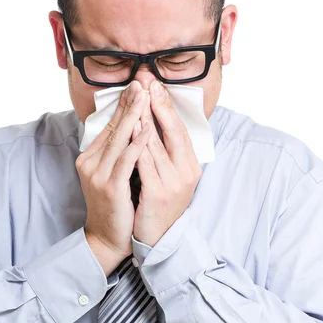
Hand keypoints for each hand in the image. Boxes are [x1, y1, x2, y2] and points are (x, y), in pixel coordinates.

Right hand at [76, 81, 152, 274]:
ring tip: (145, 97)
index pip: (109, 126)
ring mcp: (97, 175)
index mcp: (90, 158)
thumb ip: (117, 152)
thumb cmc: (117, 206)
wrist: (108, 239)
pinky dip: (137, 143)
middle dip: (129, 104)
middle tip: (141, 82)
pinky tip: (147, 129)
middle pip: (113, 128)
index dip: (123, 106)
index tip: (136, 87)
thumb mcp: (112, 174)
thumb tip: (132, 127)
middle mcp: (90, 163)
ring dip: (134, 116)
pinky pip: (125, 160)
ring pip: (118, 140)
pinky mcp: (109, 187)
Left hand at [132, 81, 201, 246]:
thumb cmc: (157, 204)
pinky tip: (131, 130)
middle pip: (173, 132)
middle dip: (158, 106)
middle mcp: (187, 173)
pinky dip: (138, 145)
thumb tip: (152, 123)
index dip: (167, 107)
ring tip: (137, 100)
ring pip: (158, 146)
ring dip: (146, 121)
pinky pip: (146, 165)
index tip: (155, 86)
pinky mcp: (158, 195)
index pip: (179, 130)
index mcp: (191, 166)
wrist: (154, 239)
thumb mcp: (167, 176)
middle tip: (147, 83)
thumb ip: (164, 152)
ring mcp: (174, 185)